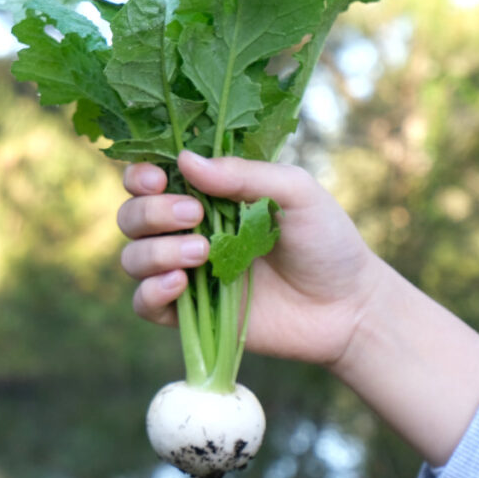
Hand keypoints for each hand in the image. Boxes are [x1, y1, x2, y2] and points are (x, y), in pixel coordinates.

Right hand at [117, 151, 385, 366]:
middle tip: (195, 216)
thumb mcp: (296, 193)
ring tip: (202, 253)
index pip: (148, 179)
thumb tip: (186, 161)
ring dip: (155, 251)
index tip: (159, 178)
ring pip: (132, 258)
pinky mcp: (187, 316)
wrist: (347, 307)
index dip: (140, 175)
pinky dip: (151, 291)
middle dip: (151, 212)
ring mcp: (184, 274)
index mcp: (206, 196)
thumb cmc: (326, 242)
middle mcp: (186, 232)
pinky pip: (143, 304)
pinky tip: (180, 285)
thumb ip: (244, 175)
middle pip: (131, 216)